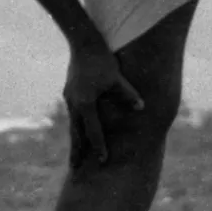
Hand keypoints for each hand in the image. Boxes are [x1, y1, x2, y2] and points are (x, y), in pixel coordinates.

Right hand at [61, 43, 145, 168]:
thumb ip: (128, 95)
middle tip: (75, 169)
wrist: (82, 41)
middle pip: (76, 134)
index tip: (103, 162)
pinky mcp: (69, 91)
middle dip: (76, 152)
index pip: (93, 132)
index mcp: (86, 104)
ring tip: (75, 153)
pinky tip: (78, 129)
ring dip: (75, 139)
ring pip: (73, 124)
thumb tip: (141, 108)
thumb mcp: (116, 78)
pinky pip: (74, 113)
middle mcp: (75, 104)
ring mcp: (69, 98)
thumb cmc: (101, 59)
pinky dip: (76, 125)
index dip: (99, 148)